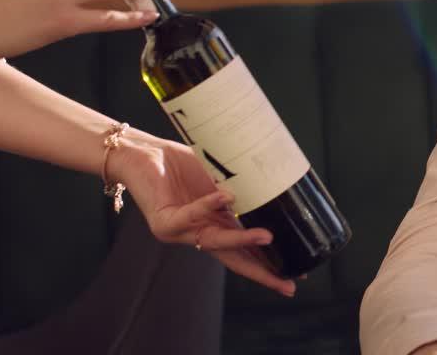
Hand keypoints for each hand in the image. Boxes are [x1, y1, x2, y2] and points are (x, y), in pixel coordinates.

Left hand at [110, 132, 297, 296]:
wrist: (142, 153)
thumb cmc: (179, 164)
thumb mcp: (218, 176)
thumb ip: (241, 185)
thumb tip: (273, 180)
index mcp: (216, 225)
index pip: (246, 251)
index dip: (269, 264)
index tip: (294, 277)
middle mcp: (200, 234)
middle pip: (235, 259)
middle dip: (262, 272)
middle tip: (287, 283)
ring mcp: (181, 232)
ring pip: (215, 241)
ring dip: (242, 240)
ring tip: (268, 238)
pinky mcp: (164, 221)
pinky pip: (190, 215)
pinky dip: (208, 205)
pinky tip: (226, 198)